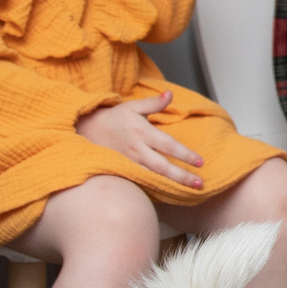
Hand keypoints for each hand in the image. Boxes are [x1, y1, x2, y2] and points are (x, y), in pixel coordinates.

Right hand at [77, 92, 205, 188]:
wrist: (86, 130)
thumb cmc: (113, 117)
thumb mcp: (133, 106)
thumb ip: (154, 103)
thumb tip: (170, 94)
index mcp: (142, 133)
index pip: (168, 146)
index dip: (185, 155)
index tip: (201, 162)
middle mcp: (137, 150)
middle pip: (163, 166)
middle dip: (182, 176)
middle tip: (200, 183)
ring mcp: (129, 162)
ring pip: (153, 177)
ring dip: (171, 184)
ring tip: (188, 190)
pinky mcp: (123, 170)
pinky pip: (141, 181)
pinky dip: (155, 187)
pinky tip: (168, 193)